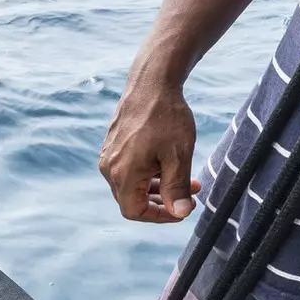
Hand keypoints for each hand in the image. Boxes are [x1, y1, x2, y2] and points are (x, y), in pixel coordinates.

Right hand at [99, 73, 200, 222]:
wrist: (151, 82)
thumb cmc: (166, 117)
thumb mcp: (179, 155)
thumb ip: (177, 188)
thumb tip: (181, 214)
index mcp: (124, 173)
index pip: (135, 212)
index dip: (160, 216)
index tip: (183, 209)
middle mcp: (110, 168)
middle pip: (132, 200)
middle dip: (163, 201)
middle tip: (191, 194)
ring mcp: (109, 156)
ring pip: (131, 185)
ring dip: (158, 188)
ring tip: (186, 179)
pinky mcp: (112, 146)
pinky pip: (128, 170)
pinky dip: (149, 174)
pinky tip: (168, 163)